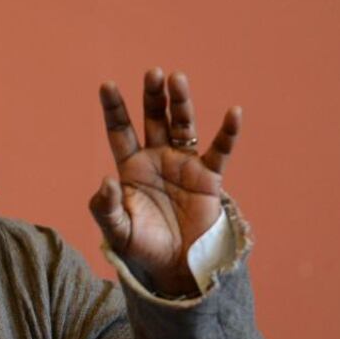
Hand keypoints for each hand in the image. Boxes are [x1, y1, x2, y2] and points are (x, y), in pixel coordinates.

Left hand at [89, 69, 239, 295]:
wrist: (176, 266)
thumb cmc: (142, 246)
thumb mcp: (116, 229)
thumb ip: (105, 207)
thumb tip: (105, 181)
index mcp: (131, 167)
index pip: (120, 130)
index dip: (114, 108)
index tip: (107, 85)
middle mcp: (157, 158)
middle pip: (154, 118)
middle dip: (152, 96)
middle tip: (153, 72)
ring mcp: (184, 164)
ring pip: (184, 125)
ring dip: (182, 103)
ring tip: (178, 79)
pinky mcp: (209, 177)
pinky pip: (220, 150)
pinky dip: (228, 132)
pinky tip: (234, 112)